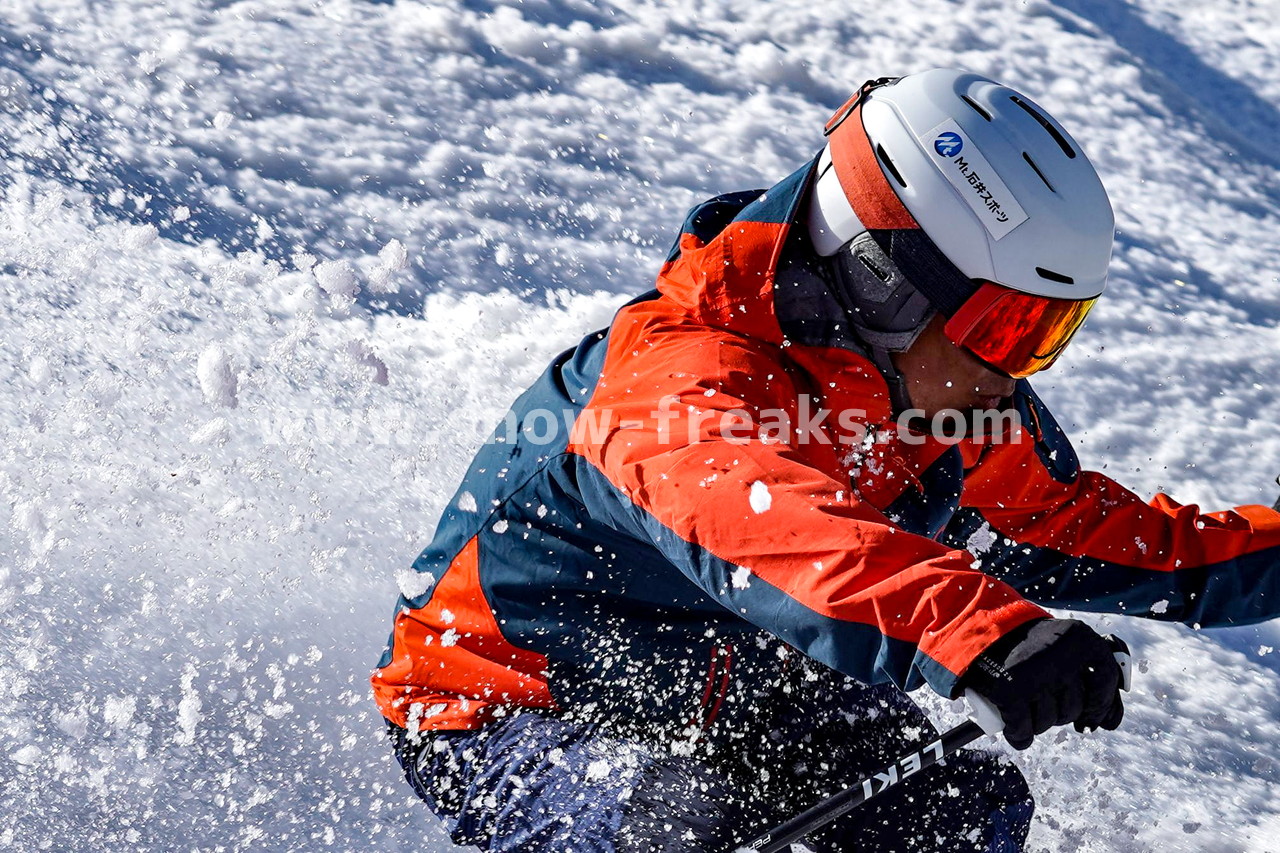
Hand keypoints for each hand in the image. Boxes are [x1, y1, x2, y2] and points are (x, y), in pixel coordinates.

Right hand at [960, 618, 1123, 749]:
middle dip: (1060, 712)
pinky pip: (1023, 731)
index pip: (1106, 681)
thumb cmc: (1026, 641)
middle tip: (1041, 700)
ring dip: (1037, 723)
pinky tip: (1015, 730)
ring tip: (1024, 706)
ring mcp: (1036, 676)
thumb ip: (1090, 672)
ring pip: (1049, 722)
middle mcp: (1062, 658)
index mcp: (1082, 640)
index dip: (1102, 705)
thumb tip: (1112, 720)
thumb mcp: (1063, 642)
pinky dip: (1019, 735)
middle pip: (1074, 707)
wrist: (978, 629)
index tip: (1092, 718)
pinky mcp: (1010, 692)